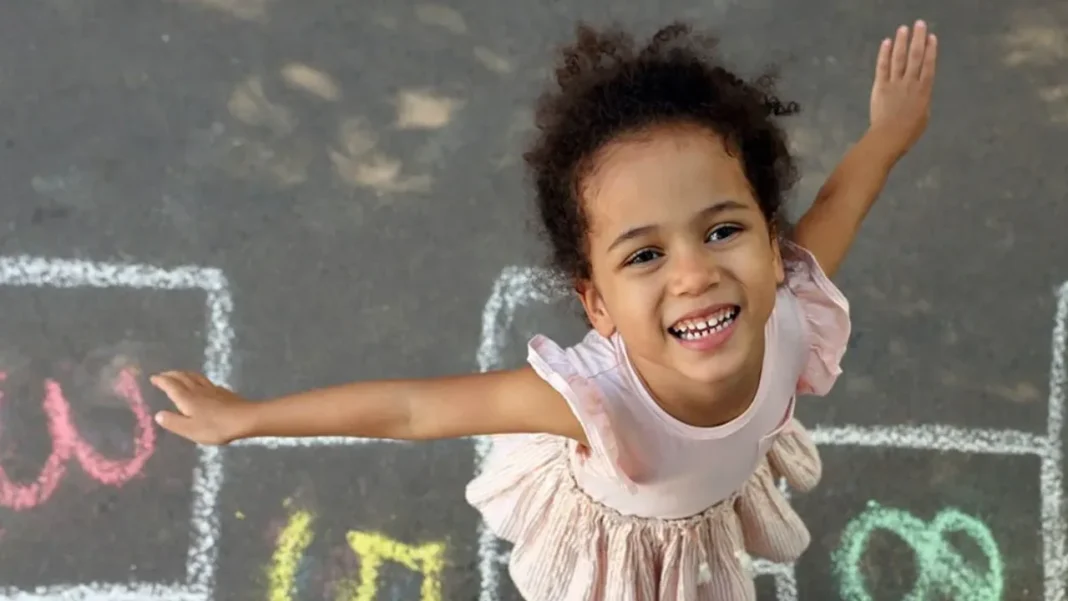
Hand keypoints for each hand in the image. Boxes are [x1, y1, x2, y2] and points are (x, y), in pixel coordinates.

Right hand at [151, 371, 253, 444]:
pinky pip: (205, 381)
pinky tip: (201, 383)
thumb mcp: (190, 429)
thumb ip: (173, 422)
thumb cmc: (215, 427)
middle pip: (182, 377)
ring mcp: (212, 389)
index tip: (153, 377)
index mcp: (186, 398)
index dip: (161, 380)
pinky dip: (197, 379)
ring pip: (194, 376)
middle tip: (163, 375)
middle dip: (171, 374)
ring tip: (179, 374)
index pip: (171, 385)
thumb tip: (158, 414)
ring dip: (184, 373)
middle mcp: (197, 390)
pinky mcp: (223, 392)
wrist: (245, 418)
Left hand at [869, 20, 937, 159]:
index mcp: (924, 90)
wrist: (889, 137)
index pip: (929, 65)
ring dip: (902, 42)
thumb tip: (921, 91)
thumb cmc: (909, 132)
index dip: (930, 50)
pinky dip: (884, 54)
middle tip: (919, 24)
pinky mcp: (880, 86)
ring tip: (904, 28)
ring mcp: (895, 83)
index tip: (931, 37)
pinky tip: (887, 42)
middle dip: (918, 39)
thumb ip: (922, 100)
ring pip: (899, 58)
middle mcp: (911, 83)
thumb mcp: (924, 116)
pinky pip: (883, 67)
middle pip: (915, 57)